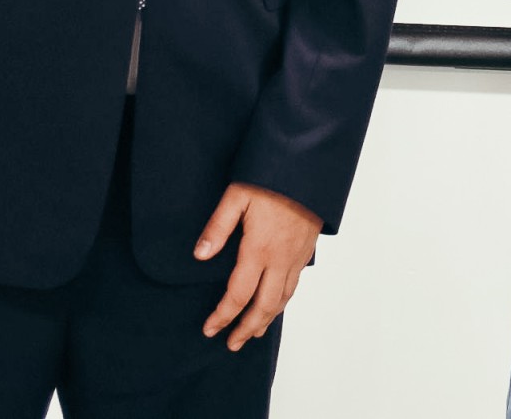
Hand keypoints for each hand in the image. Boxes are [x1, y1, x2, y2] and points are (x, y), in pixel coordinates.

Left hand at [197, 183, 323, 349]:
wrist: (310, 167)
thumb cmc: (272, 178)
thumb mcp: (237, 195)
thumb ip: (218, 227)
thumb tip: (199, 256)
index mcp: (259, 249)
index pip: (238, 295)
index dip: (223, 316)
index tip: (210, 329)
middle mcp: (279, 259)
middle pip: (264, 306)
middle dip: (247, 328)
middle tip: (232, 344)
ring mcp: (296, 257)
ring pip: (283, 299)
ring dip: (267, 319)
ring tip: (254, 332)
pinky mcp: (306, 250)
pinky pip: (294, 285)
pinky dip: (283, 302)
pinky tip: (276, 303)